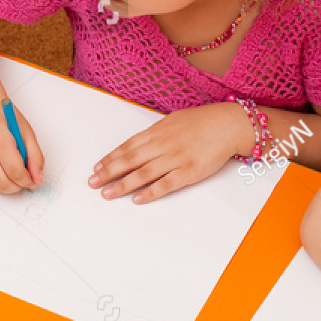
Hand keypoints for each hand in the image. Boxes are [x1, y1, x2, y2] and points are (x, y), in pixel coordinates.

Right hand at [0, 99, 43, 193]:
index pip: (15, 172)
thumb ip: (35, 156)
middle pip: (2, 184)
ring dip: (6, 185)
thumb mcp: (26, 131)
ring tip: (13, 172)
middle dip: (17, 187)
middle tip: (25, 182)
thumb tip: (38, 179)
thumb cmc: (2, 115)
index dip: (27, 181)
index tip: (33, 181)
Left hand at [89, 102, 254, 203]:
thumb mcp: (172, 121)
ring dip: (123, 185)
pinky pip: (165, 184)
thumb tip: (136, 146)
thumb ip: (154, 134)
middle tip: (93, 182)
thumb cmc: (201, 122)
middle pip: (129, 160)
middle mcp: (162, 144)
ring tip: (107, 193)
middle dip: (108, 172)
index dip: (110, 158)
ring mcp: (175, 158)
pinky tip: (137, 199)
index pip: (127, 146)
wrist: (228, 124)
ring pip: (143, 174)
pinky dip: (150, 193)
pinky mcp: (189, 172)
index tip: (97, 168)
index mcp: (157, 131)